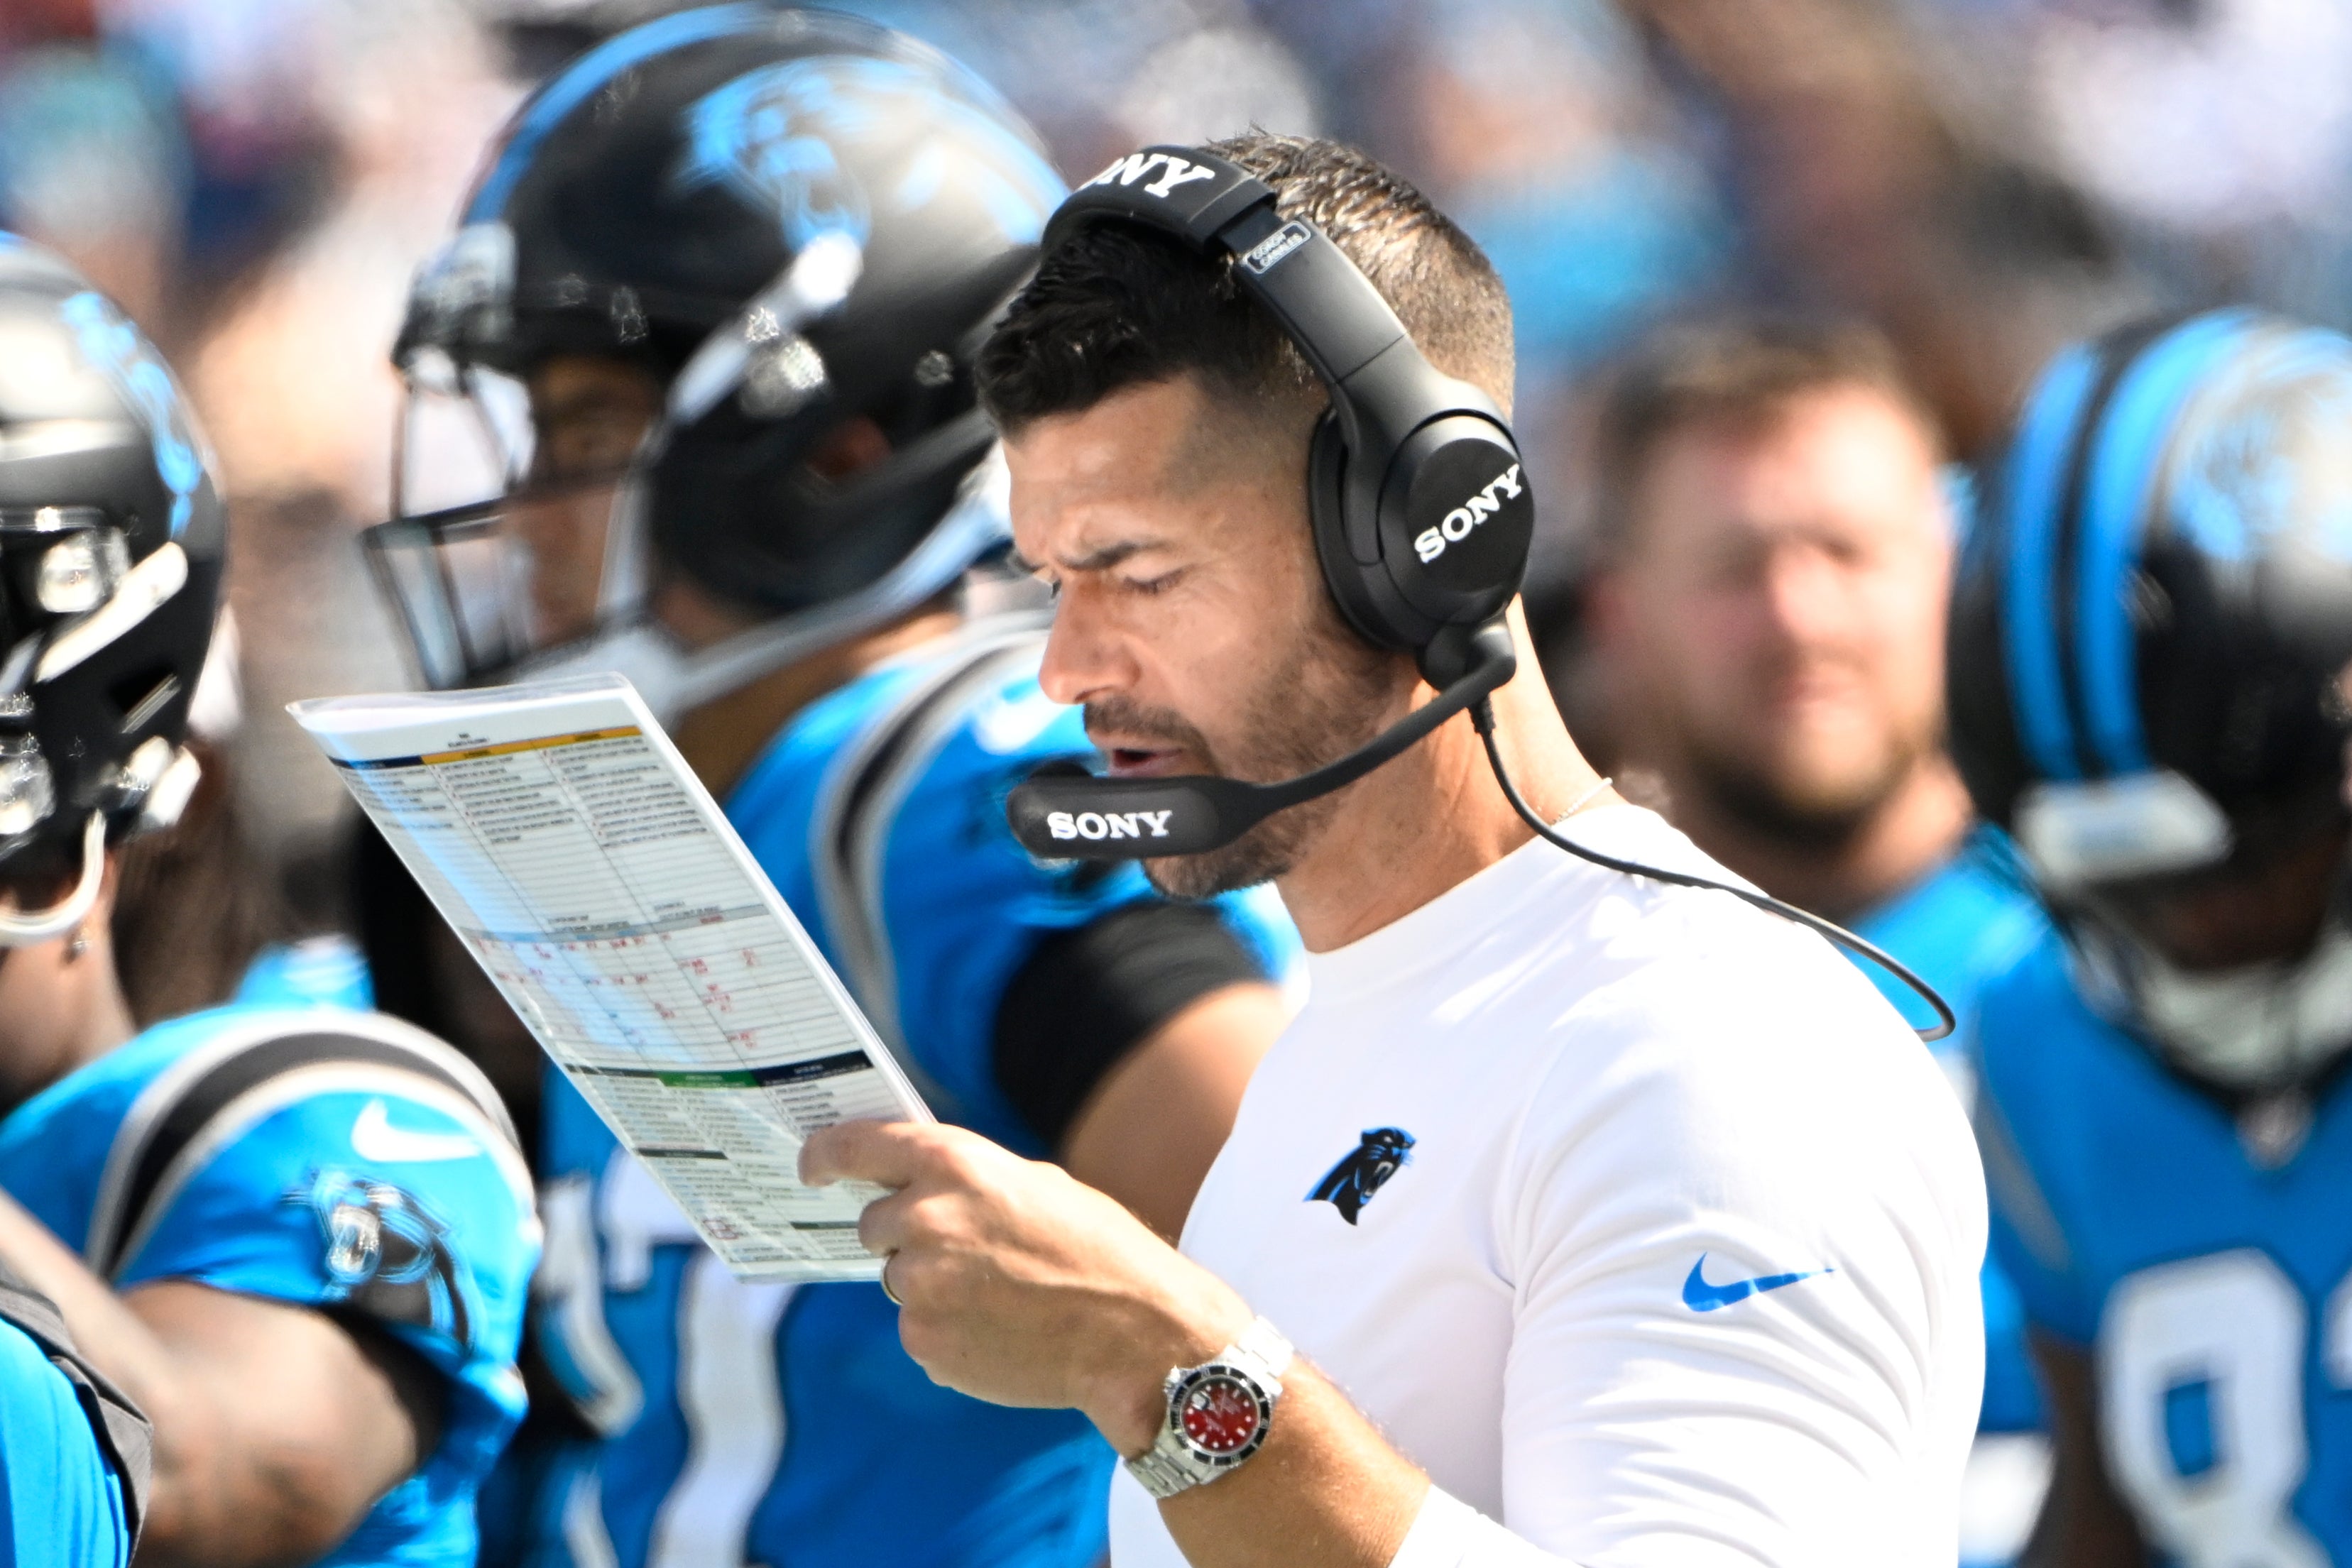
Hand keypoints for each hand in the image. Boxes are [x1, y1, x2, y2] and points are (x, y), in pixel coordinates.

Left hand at [800, 1119, 1253, 1453]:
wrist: (1134, 1335)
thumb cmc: (1097, 1249)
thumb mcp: (1034, 1183)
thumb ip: (965, 1181)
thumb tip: (914, 1190)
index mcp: (954, 1164)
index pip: (855, 1147)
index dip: (824, 1155)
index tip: (810, 1165)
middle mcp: (926, 1219)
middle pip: (874, 1224)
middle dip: (906, 1234)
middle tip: (965, 1249)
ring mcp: (920, 1285)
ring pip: (898, 1279)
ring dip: (932, 1285)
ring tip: (998, 1293)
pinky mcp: (924, 1342)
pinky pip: (917, 1328)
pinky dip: (947, 1329)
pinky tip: (999, 1328)